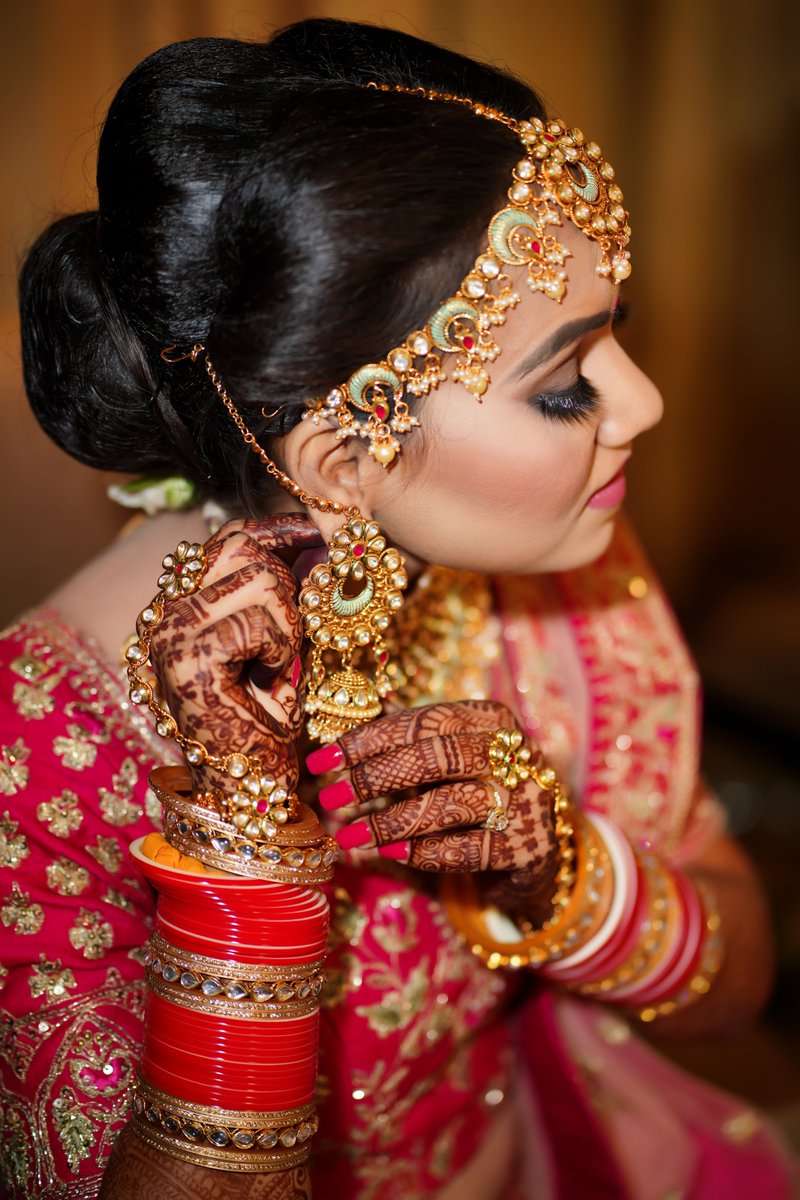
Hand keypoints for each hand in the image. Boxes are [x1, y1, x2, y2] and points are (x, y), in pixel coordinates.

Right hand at [147, 514, 321, 793]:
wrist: (249, 786)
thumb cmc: (265, 718)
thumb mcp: (279, 643)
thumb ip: (285, 595)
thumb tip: (318, 544)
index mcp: (182, 605)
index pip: (226, 538)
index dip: (274, 528)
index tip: (313, 532)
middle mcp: (166, 613)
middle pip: (241, 547)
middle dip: (285, 585)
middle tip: (289, 638)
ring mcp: (170, 634)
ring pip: (256, 577)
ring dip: (286, 622)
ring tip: (275, 664)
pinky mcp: (186, 659)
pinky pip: (257, 621)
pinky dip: (279, 648)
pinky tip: (270, 678)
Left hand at [308, 701, 557, 880]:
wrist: (543, 847)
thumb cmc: (479, 792)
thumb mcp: (452, 759)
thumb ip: (407, 746)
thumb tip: (337, 745)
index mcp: (490, 719)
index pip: (421, 721)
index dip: (367, 739)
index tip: (322, 759)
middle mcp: (515, 752)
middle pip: (437, 757)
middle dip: (375, 777)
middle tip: (331, 797)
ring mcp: (527, 798)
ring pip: (450, 804)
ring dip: (391, 821)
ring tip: (350, 835)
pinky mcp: (529, 845)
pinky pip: (468, 849)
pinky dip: (425, 852)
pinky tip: (391, 853)